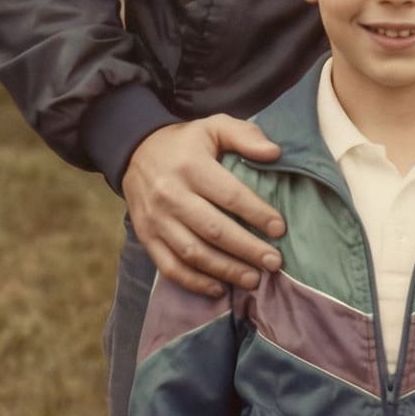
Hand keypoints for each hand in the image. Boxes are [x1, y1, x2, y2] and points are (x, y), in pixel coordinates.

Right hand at [125, 116, 285, 294]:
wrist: (134, 152)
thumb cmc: (185, 142)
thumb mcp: (213, 126)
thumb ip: (245, 136)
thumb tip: (274, 153)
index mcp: (192, 166)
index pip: (230, 196)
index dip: (257, 214)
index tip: (280, 229)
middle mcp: (171, 195)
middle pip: (214, 230)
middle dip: (247, 249)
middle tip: (274, 263)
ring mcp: (156, 220)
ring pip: (194, 253)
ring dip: (226, 270)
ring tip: (254, 280)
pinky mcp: (146, 237)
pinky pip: (170, 267)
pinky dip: (195, 282)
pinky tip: (220, 289)